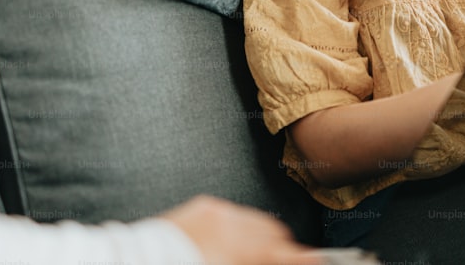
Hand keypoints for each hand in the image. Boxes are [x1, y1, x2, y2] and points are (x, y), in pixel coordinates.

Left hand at [162, 195, 320, 264]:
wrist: (146, 261)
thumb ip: (266, 261)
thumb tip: (295, 259)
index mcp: (245, 250)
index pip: (289, 253)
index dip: (307, 259)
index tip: (318, 260)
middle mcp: (237, 226)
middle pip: (276, 232)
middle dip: (281, 248)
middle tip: (279, 259)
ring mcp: (221, 212)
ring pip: (256, 220)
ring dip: (260, 236)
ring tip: (252, 254)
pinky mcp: (205, 205)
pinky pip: (233, 213)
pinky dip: (236, 227)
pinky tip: (227, 242)